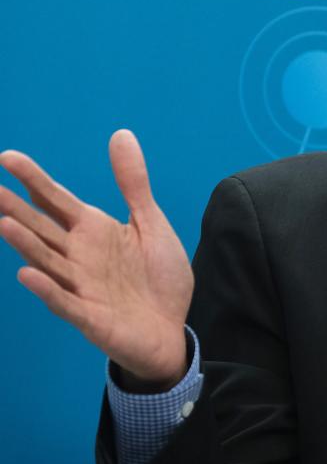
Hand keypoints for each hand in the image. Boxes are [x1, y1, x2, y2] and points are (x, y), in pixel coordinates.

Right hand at [0, 130, 193, 387]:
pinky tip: (27, 274)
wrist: (172, 329)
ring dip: (25, 244)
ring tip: (3, 223)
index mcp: (93, 231)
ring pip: (46, 262)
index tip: (8, 157)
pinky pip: (65, 302)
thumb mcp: (150, 222)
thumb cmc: (157, 277)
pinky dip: (47, 289)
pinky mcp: (90, 317)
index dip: (34, 179)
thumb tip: (120, 134)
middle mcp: (79, 256)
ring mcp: (80, 286)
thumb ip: (133, 183)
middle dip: (15, 209)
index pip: (56, 200)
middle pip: (41, 228)